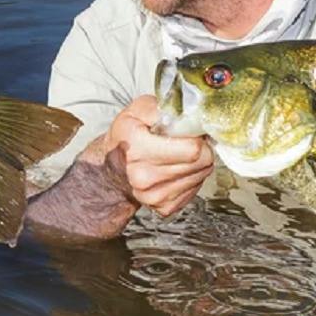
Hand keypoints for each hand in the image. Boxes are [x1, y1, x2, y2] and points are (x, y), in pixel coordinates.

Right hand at [102, 95, 212, 217]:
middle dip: (201, 149)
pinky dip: (191, 178)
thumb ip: (160, 107)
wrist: (114, 167)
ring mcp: (154, 196)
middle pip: (201, 163)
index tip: (190, 132)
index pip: (193, 149)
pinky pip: (194, 190)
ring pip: (201, 176)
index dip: (198, 137)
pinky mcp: (164, 208)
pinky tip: (176, 169)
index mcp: (138, 149)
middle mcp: (144, 177)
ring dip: (197, 164)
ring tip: (180, 155)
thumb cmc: (127, 137)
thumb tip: (186, 112)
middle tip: (188, 142)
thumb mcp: (136, 111)